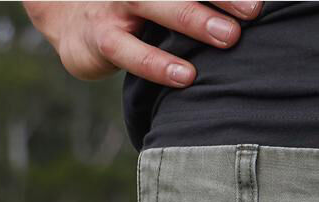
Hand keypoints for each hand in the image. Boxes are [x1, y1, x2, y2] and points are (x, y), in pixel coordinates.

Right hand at [24, 1, 260, 85]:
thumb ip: (189, 4)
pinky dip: (157, 63)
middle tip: (254, 9)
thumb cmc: (131, 9)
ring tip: (228, 36)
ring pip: (154, 5)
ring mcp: (116, 5)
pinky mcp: (101, 38)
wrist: (65, 15)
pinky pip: (129, 51)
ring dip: (192, 19)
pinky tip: (186, 77)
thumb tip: (248, 12)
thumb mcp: (159, 2)